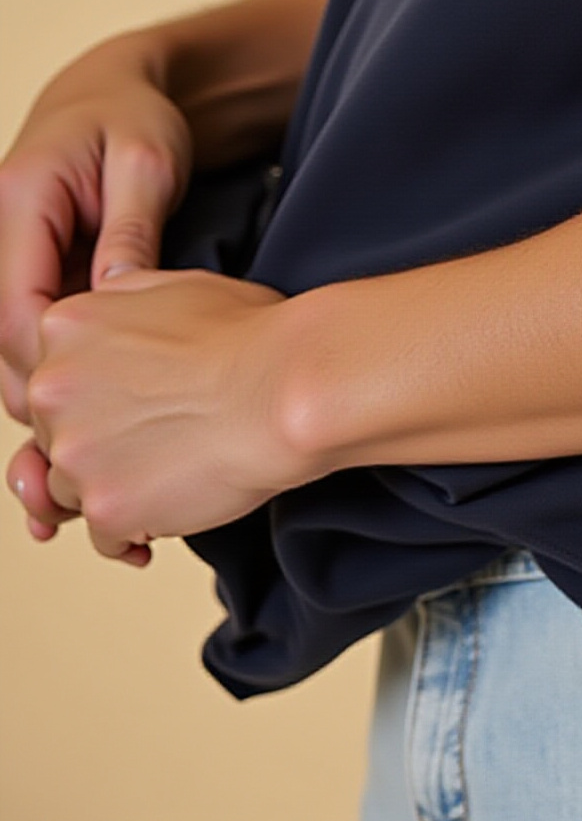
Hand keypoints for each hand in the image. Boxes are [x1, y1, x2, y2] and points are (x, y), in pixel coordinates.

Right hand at [0, 32, 193, 445]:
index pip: (16, 304)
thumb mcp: (148, 162)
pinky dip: (52, 364)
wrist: (117, 88)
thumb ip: (130, 228)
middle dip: (41, 392)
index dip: (48, 362)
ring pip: (10, 343)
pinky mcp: (28, 268)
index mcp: (19, 200)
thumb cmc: (138, 117)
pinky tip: (85, 409)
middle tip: (85, 448)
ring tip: (80, 451)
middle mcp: (0, 232)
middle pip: (4, 337)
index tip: (92, 408)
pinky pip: (29, 328)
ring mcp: (8, 253)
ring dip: (43, 388)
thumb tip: (117, 297)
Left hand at [16, 264, 306, 564]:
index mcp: (66, 326)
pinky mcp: (104, 508)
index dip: (99, 392)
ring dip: (114, 485)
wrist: (290, 390)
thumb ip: (120, 300)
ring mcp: (73, 452)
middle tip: (162, 430)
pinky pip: (104, 536)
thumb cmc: (252, 336)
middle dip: (100, 440)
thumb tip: (109, 296)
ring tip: (173, 465)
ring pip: (70, 489)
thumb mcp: (175, 285)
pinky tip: (176, 500)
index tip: (135, 396)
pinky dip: (138, 527)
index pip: (53, 376)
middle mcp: (52, 387)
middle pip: (53, 433)